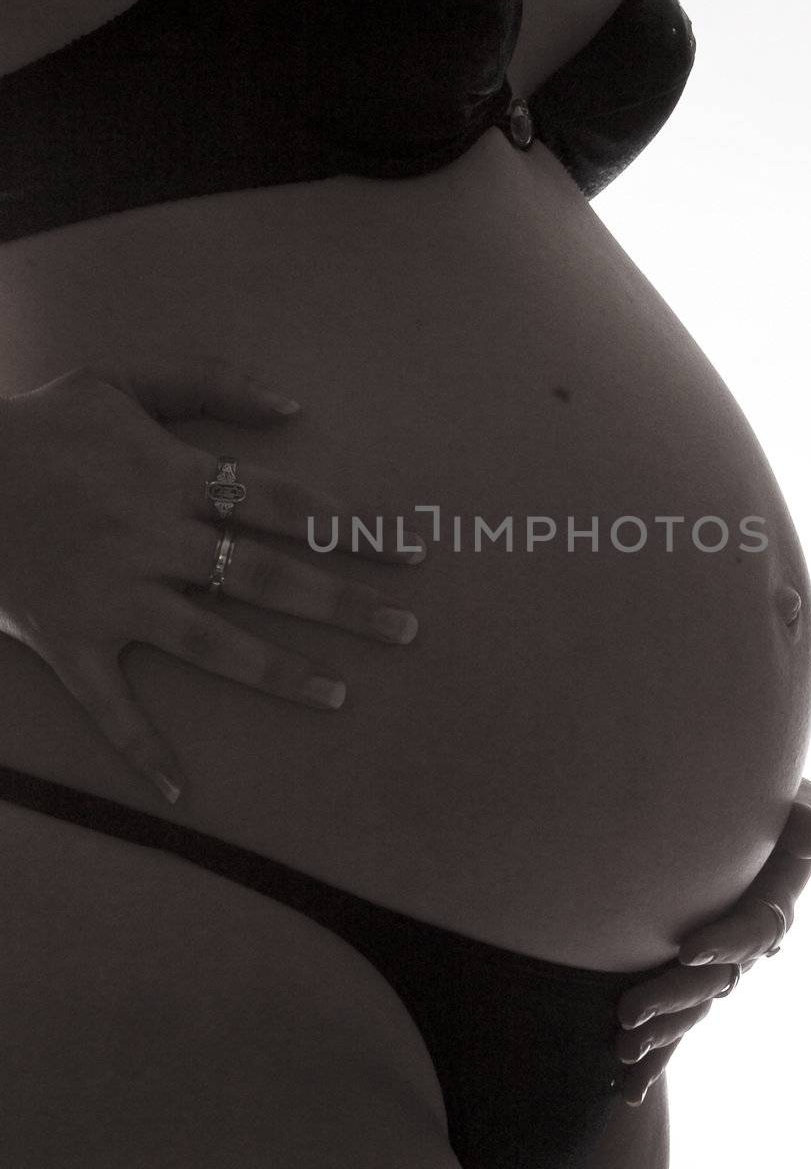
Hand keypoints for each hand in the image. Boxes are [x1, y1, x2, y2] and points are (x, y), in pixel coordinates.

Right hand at [0, 356, 424, 806]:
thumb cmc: (42, 426)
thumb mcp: (120, 378)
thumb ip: (209, 382)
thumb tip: (294, 407)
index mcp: (169, 476)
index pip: (283, 502)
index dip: (351, 525)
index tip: (411, 551)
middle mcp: (149, 539)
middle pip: (264, 576)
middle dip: (341, 605)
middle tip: (407, 631)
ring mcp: (110, 596)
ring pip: (209, 643)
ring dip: (277, 672)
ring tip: (340, 696)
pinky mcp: (68, 641)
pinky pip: (108, 705)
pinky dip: (140, 748)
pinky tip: (182, 790)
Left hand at [613, 778, 810, 1103]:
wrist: (749, 821)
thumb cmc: (773, 806)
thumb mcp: (795, 801)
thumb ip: (803, 815)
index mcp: (772, 906)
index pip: (754, 931)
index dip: (726, 942)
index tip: (688, 949)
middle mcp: (749, 947)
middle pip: (716, 980)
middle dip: (672, 997)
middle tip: (627, 1012)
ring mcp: (721, 966)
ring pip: (693, 1007)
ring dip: (661, 1032)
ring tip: (622, 1052)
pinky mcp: (692, 976)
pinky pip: (678, 1020)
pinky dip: (657, 1053)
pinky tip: (628, 1089)